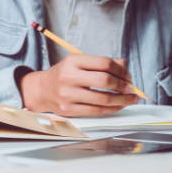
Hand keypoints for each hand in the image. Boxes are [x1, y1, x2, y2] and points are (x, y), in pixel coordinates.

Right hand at [19, 55, 140, 116]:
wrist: (41, 90)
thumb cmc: (64, 75)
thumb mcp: (79, 63)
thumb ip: (101, 64)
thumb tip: (125, 69)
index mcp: (73, 61)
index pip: (104, 63)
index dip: (120, 70)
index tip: (127, 76)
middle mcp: (68, 77)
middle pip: (104, 81)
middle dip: (122, 85)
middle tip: (130, 88)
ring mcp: (67, 95)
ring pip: (103, 99)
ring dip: (121, 100)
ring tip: (129, 99)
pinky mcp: (68, 110)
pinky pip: (96, 111)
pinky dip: (111, 109)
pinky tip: (118, 106)